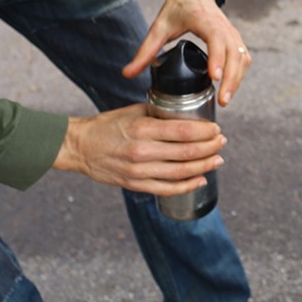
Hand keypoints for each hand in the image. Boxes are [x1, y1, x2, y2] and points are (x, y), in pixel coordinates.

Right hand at [54, 103, 225, 195]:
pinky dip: (187, 186)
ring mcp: (139, 171)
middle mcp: (142, 151)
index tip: (216, 129)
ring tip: (217, 160)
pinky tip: (200, 180)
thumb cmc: (107, 126)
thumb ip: (158, 114)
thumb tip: (186, 113)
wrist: (80, 147)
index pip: (184, 131)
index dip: (205, 131)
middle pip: (187, 152)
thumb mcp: (133, 112)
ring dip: (204, 166)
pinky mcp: (135, 184)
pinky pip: (166, 189)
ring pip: (180, 172)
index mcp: (143, 129)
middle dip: (210, 148)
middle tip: (222, 142)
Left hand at [122, 0, 251, 106]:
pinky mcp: (235, 39)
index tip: (215, 78)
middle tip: (222, 101)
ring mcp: (232, 33)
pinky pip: (243, 58)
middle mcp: (223, 27)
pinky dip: (240, 74)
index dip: (217, 59)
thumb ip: (145, 52)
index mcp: (205, 21)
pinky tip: (230, 88)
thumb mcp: (158, 27)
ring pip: (242, 58)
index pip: (216, 40)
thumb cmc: (178, 8)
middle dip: (231, 79)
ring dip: (237, 79)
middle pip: (235, 54)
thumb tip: (127, 74)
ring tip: (226, 99)